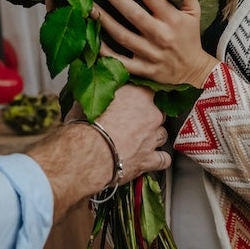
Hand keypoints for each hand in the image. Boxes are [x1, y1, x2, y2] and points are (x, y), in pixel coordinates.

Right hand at [27, 83, 168, 215]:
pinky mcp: (150, 159)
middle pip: (158, 111)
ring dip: (153, 137)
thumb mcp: (86, 100)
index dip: (139, 95)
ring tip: (139, 141)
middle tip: (132, 121)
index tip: (132, 99)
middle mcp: (151, 114)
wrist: (88, 153)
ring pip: (162, 134)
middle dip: (147, 117)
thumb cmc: (85, 126)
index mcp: (138, 93)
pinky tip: (151, 159)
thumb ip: (96, 94)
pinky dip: (158, 160)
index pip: (148, 88)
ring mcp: (152, 137)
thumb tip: (89, 90)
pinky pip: (163, 159)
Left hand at [94, 0, 218, 87]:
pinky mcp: (142, 69)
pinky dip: (105, 51)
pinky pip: (120, 61)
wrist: (193, 71)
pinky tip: (92, 36)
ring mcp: (150, 54)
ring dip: (104, 20)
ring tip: (90, 6)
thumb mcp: (194, 12)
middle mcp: (160, 35)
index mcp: (172, 19)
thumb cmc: (189, 37)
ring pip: (122, 36)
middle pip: (133, 14)